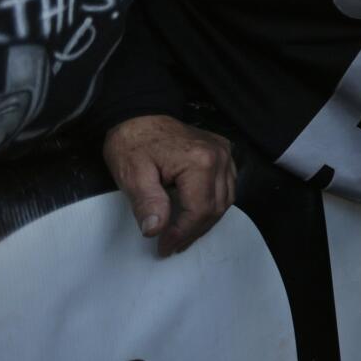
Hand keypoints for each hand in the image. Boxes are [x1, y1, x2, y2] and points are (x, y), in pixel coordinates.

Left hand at [103, 115, 235, 255]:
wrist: (139, 113)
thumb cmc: (133, 142)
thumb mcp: (132, 174)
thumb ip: (147, 203)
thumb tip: (155, 230)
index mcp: (199, 162)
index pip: (199, 210)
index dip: (182, 233)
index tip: (163, 247)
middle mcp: (219, 157)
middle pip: (216, 207)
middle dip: (194, 231)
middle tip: (172, 245)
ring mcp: (224, 153)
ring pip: (226, 198)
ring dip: (206, 219)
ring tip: (184, 233)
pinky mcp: (223, 151)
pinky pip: (228, 185)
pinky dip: (214, 202)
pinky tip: (196, 210)